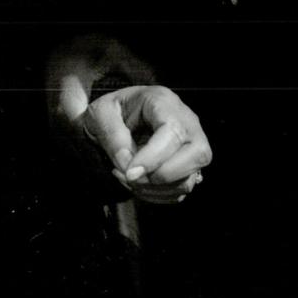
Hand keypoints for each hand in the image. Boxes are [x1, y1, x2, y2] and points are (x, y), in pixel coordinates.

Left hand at [61, 66, 211, 203]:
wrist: (114, 118)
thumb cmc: (111, 112)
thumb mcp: (100, 114)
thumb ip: (112, 135)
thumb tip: (127, 164)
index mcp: (164, 102)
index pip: (174, 131)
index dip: (154, 157)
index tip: (130, 172)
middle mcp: (187, 123)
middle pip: (197, 155)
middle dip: (161, 176)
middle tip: (130, 176)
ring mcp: (191, 146)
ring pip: (189, 178)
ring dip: (155, 189)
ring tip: (128, 177)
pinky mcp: (187, 166)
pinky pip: (180, 190)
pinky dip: (157, 195)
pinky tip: (138, 183)